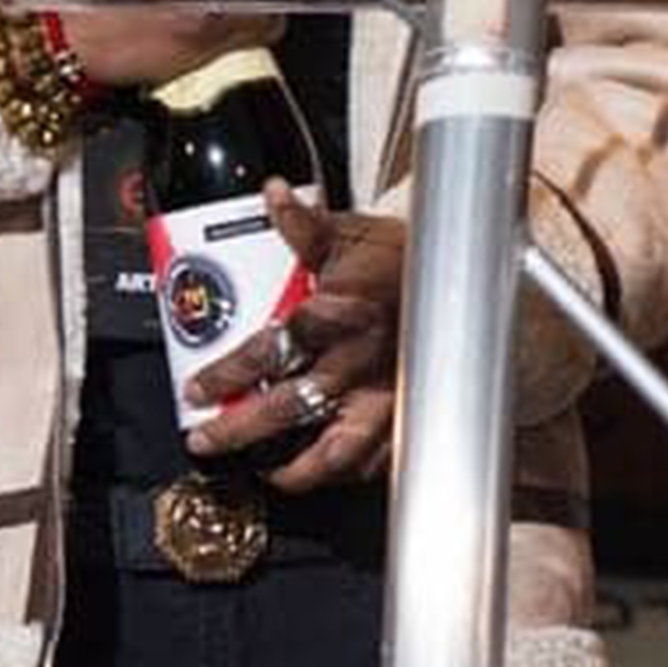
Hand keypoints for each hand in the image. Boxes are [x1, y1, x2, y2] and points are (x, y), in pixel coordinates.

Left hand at [182, 182, 402, 489]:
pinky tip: (315, 467)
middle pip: (289, 407)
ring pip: (333, 452)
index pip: (273, 349)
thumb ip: (306, 223)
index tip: (198, 388)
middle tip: (206, 439)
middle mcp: (363, 359)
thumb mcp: (353, 231)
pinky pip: (371, 463)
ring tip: (262, 470)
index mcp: (344, 311)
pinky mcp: (408, 418)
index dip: (228, 374)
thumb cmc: (407, 258)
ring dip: (290, 469)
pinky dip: (339, 473)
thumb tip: (272, 194)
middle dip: (239, 430)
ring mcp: (388, 395)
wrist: (469, 279)